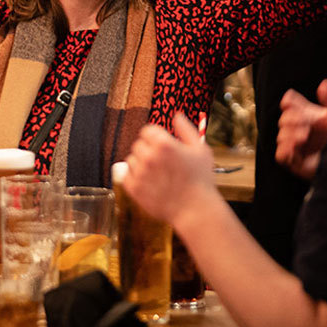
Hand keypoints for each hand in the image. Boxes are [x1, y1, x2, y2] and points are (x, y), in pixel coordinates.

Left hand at [123, 113, 218, 229]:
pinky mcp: (133, 189)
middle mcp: (148, 156)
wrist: (195, 210)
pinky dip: (135, 178)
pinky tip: (150, 183)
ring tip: (158, 175)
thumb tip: (176, 115)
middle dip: (148, 150)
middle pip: (138, 144)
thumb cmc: (200, 180)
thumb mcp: (200, 149)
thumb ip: (186, 129)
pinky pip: (126, 176)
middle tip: (162, 163)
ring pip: (131, 160)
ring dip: (141, 164)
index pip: (147, 130)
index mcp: (164, 143)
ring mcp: (139, 173)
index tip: (163, 147)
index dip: (155, 138)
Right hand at [275, 80, 326, 180]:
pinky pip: (281, 156)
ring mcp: (298, 147)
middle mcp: (301, 130)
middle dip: (291, 119)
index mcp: (309, 116)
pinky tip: (296, 146)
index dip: (289, 103)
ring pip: (281, 137)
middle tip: (304, 122)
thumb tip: (324, 83)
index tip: (291, 102)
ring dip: (289, 134)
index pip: (290, 105)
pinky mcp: (297, 163)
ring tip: (303, 136)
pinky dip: (284, 150)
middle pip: (284, 120)